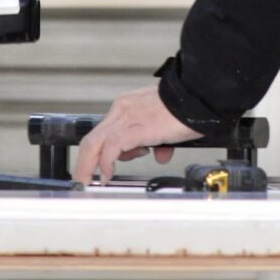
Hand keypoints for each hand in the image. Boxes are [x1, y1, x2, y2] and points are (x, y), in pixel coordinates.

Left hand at [73, 84, 199, 185]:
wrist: (196, 96)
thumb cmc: (185, 108)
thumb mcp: (166, 126)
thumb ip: (158, 140)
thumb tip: (160, 154)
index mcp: (127, 107)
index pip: (103, 132)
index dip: (96, 153)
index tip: (95, 168)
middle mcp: (122, 110)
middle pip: (92, 139)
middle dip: (84, 162)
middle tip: (82, 180)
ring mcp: (126, 118)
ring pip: (95, 143)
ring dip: (88, 166)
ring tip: (91, 182)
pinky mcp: (135, 129)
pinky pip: (112, 148)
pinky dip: (106, 164)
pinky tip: (107, 176)